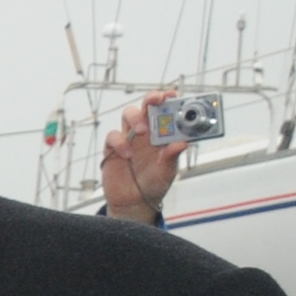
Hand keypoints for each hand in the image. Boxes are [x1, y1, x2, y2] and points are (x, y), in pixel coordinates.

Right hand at [98, 89, 186, 226]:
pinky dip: (119, 142)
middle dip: (152, 99)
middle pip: (146, 106)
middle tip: (157, 100)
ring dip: (135, 118)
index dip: (169, 100)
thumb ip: (173, 156)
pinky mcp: (113, 148)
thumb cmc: (154, 183)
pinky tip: (127, 155)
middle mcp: (147, 132)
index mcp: (163, 134)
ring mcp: (129, 138)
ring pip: (128, 115)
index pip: (166, 110)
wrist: (134, 201)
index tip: (173, 94)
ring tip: (141, 130)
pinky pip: (113, 136)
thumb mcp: (168, 171)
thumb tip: (182, 143)